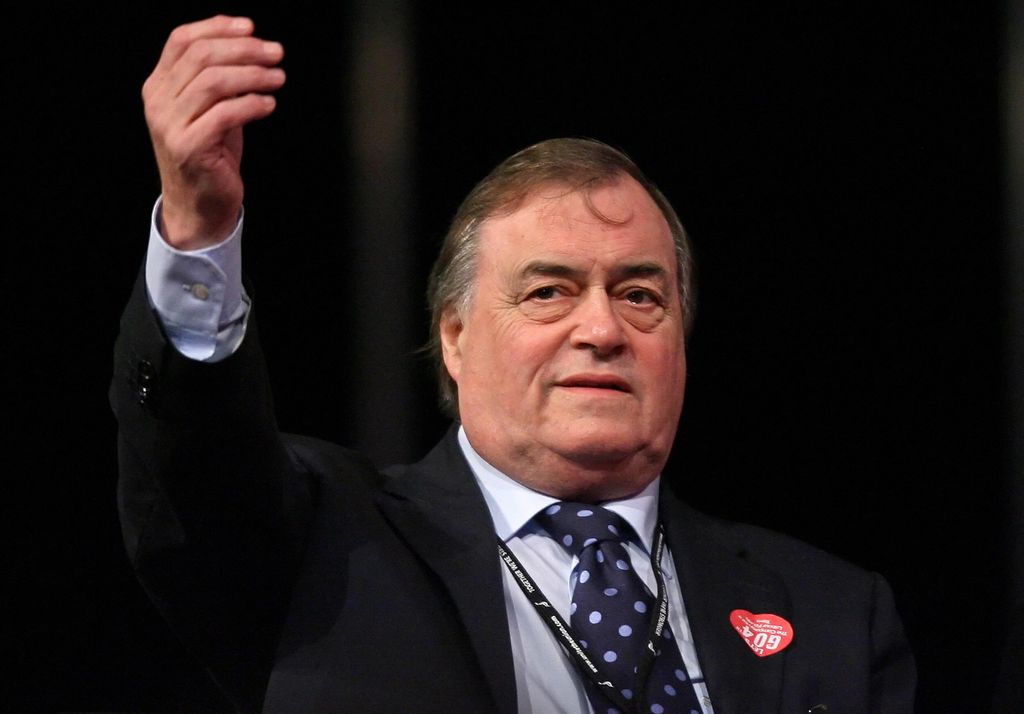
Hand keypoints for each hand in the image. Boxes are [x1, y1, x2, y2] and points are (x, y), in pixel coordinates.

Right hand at [143, 15, 285, 248]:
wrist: (199, 205)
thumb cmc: (210, 155)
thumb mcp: (209, 110)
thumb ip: (217, 80)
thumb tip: (251, 47)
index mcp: (158, 86)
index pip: (181, 40)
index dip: (216, 27)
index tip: (250, 28)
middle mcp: (158, 101)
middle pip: (201, 57)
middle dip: (244, 50)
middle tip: (275, 53)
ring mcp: (170, 125)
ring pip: (213, 82)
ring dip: (253, 75)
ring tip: (278, 78)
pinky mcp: (188, 147)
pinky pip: (225, 114)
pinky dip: (252, 104)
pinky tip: (269, 104)